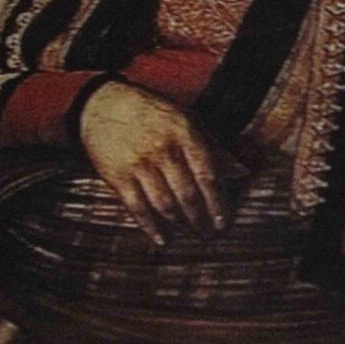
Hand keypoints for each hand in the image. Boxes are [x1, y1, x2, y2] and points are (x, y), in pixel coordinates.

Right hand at [78, 80, 228, 243]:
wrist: (104, 104)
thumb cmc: (152, 113)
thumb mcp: (186, 119)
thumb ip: (213, 147)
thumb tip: (241, 171)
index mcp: (184, 133)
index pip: (207, 174)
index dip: (218, 202)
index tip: (224, 221)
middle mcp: (163, 149)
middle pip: (188, 194)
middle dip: (201, 219)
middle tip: (209, 234)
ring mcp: (139, 164)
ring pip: (165, 204)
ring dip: (180, 224)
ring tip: (190, 232)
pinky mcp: (118, 176)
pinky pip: (137, 208)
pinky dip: (150, 227)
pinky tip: (162, 239)